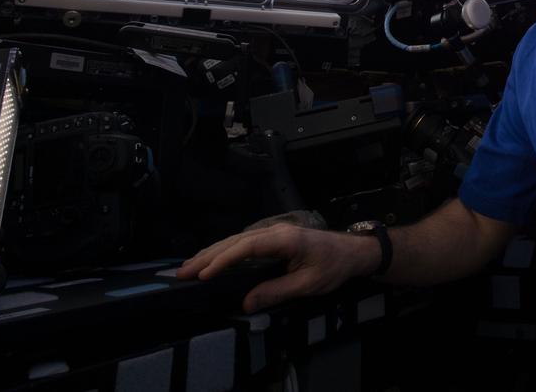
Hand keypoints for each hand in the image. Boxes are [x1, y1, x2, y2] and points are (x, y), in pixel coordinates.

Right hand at [176, 224, 379, 312]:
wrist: (353, 252)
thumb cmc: (334, 266)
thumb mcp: (308, 284)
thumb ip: (276, 292)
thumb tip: (246, 303)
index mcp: (284, 239)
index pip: (246, 247)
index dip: (223, 260)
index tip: (204, 273)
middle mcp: (275, 231)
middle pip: (235, 241)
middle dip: (207, 256)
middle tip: (182, 272)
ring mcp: (273, 232)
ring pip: (236, 240)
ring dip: (211, 253)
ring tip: (188, 267)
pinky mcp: (274, 238)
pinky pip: (243, 243)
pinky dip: (224, 252)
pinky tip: (212, 260)